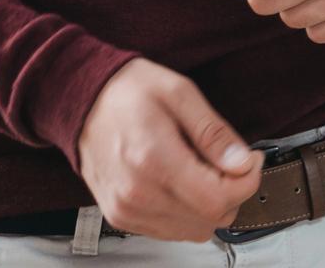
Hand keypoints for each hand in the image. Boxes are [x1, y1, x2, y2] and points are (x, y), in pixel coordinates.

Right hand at [76, 59, 262, 240]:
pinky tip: (175, 183)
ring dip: (207, 205)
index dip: (246, 181)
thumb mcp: (177, 92)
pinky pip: (172, 232)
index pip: (220, 198)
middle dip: (230, 191)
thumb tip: (241, 162)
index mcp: (153, 158)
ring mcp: (127, 208)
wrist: (77, 98)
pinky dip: (184, 213)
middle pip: (213, 218)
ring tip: (193, 170)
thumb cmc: (123, 91)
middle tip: (221, 160)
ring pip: (196, 230)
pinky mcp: (121, 216)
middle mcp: (137, 191)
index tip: (248, 160)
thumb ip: (212, 131)